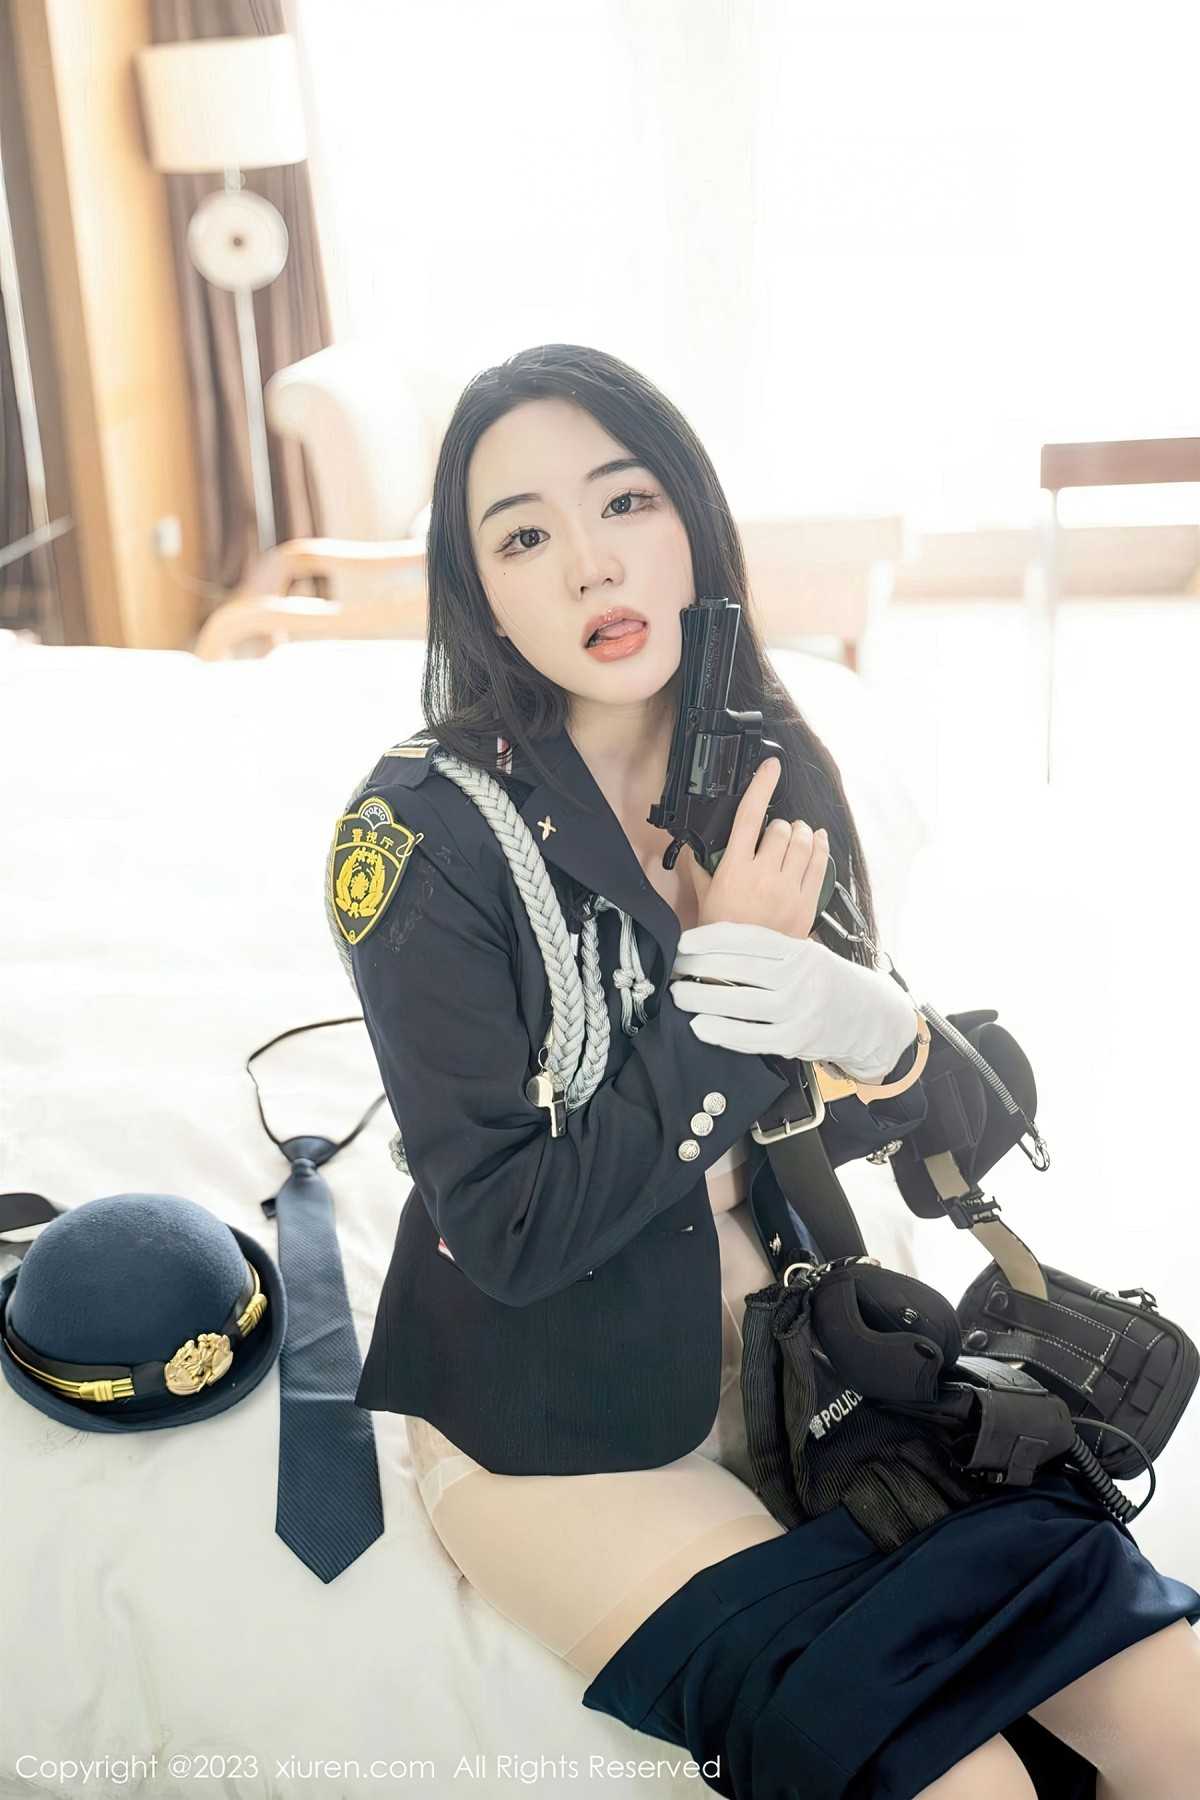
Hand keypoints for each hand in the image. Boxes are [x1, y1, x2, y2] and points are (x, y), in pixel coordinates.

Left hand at [670, 922, 918, 1080]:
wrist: (872, 1018)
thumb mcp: (805, 955)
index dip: (709, 938)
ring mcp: (798, 1010)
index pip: (747, 938)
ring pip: (739, 1002)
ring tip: (677, 994)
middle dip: (697, 966)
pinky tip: (699, 1025)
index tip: (682, 942)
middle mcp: (799, 976)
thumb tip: (713, 944)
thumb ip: (770, 951)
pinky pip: (750, 1037)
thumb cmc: (826, 983)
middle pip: (737, 967)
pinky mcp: (796, 1041)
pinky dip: (721, 1032)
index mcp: (798, 950)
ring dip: (701, 997)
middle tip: (671, 968)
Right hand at [680, 756, 828, 940]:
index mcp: (736, 868)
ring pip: (804, 842)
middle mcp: (764, 873)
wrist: (742, 970)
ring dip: (802, 833)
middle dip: (780, 825)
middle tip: (776, 833)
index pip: (750, 816)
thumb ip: (700, 869)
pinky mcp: (806, 902)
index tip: (771, 767)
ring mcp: (788, 887)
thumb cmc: (721, 935)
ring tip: (797, 835)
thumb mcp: (704, 898)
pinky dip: (821, 847)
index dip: (762, 786)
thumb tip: (692, 850)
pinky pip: (820, 864)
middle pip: (782, 828)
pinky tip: (817, 841)